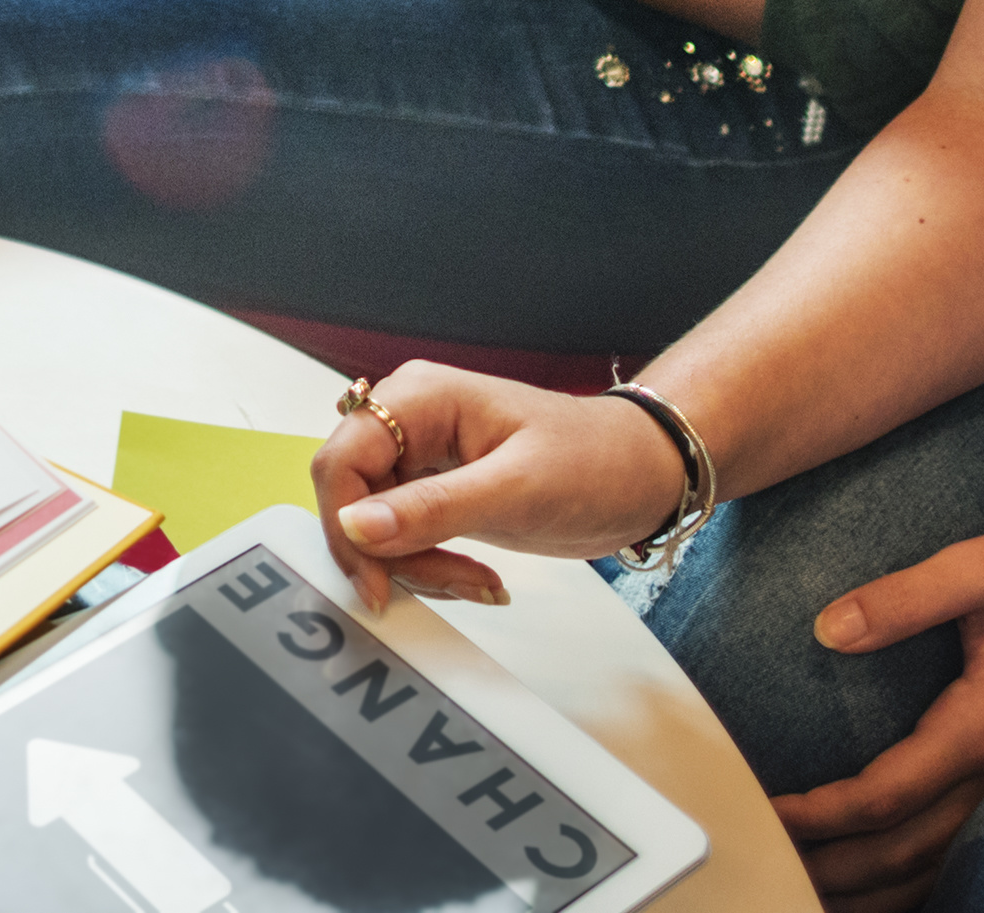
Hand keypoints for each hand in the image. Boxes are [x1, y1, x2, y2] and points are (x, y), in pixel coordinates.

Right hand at [312, 364, 683, 612]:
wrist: (642, 477)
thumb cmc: (595, 462)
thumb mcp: (517, 489)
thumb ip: (434, 509)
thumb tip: (357, 527)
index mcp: (420, 399)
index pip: (342, 460)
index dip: (346, 524)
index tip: (377, 582)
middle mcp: (410, 422)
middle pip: (351, 497)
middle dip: (386, 553)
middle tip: (442, 585)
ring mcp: (422, 459)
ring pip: (373, 525)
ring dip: (413, 567)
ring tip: (475, 584)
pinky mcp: (437, 493)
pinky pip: (402, 537)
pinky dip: (429, 567)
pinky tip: (476, 579)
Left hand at [770, 517, 983, 912]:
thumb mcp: (983, 565)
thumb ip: (901, 599)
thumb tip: (827, 630)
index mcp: (983, 727)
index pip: (885, 796)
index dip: (820, 815)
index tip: (766, 812)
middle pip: (905, 853)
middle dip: (833, 868)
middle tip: (770, 862)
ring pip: (939, 868)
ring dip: (873, 888)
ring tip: (814, 890)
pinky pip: (968, 854)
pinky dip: (920, 880)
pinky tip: (886, 880)